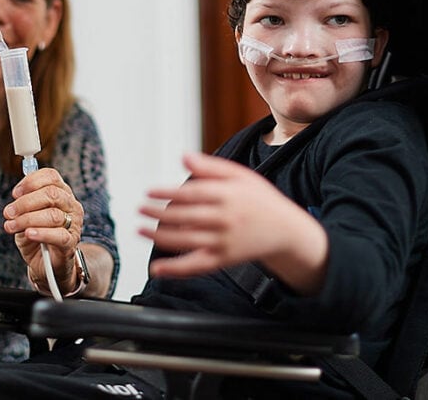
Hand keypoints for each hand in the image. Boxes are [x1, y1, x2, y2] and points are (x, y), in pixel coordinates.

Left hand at [3, 168, 83, 293]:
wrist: (46, 264)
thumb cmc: (37, 236)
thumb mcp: (27, 216)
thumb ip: (24, 204)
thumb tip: (16, 196)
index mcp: (62, 193)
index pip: (51, 177)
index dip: (31, 182)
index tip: (15, 193)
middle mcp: (71, 205)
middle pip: (51, 194)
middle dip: (25, 202)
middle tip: (8, 213)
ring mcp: (74, 224)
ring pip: (52, 215)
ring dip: (27, 220)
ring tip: (11, 227)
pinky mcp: (70, 243)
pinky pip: (58, 235)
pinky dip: (41, 233)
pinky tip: (29, 234)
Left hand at [139, 152, 327, 292]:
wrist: (287, 231)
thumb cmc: (260, 199)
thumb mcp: (241, 176)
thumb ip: (211, 167)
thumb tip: (183, 157)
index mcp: (229, 195)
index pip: (192, 193)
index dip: (167, 193)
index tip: (149, 192)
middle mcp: (226, 219)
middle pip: (185, 217)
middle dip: (158, 214)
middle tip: (140, 209)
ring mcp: (225, 241)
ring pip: (186, 241)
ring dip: (159, 236)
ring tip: (140, 229)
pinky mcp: (224, 260)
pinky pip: (196, 266)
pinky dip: (175, 269)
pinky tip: (157, 268)